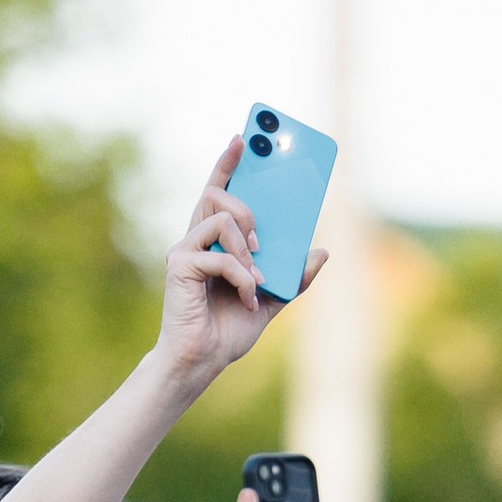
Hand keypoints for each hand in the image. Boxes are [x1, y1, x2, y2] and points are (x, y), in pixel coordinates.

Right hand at [152, 136, 318, 400]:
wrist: (203, 363)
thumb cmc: (227, 332)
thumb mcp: (272, 301)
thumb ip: (294, 277)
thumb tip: (322, 252)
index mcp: (214, 242)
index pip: (217, 190)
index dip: (228, 162)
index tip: (243, 138)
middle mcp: (195, 239)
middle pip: (217, 193)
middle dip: (247, 208)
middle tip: (261, 242)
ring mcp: (184, 250)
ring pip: (221, 217)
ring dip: (246, 247)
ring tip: (255, 278)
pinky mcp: (180, 265)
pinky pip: (220, 254)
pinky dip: (241, 277)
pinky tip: (245, 297)